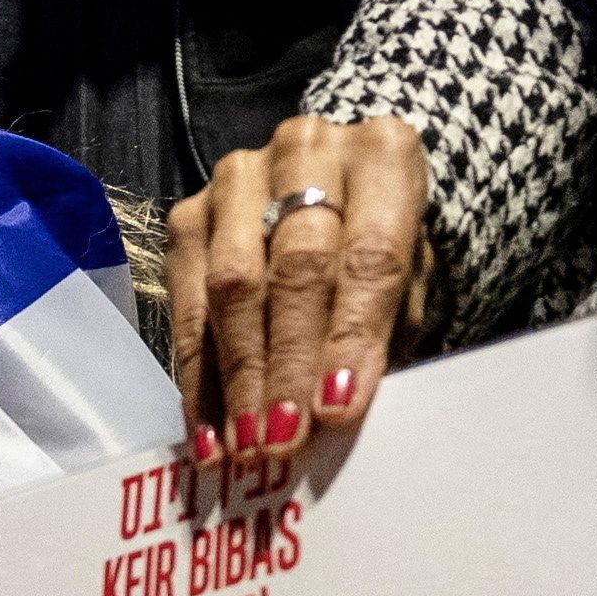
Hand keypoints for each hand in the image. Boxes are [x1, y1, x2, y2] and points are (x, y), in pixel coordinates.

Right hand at [169, 111, 428, 445]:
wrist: (338, 196)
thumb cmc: (381, 251)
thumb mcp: (410, 287)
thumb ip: (382, 338)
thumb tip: (334, 413)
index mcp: (385, 155)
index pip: (369, 255)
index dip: (349, 337)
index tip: (334, 410)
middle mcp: (307, 148)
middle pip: (294, 267)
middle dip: (285, 363)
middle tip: (281, 438)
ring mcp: (239, 175)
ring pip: (230, 283)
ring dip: (236, 376)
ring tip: (243, 447)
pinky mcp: (191, 211)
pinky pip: (187, 300)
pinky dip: (197, 374)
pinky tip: (207, 431)